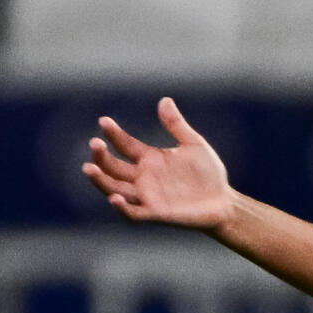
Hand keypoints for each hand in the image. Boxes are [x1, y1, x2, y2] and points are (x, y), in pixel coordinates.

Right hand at [82, 97, 237, 230]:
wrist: (224, 201)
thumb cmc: (208, 174)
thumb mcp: (194, 145)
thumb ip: (177, 125)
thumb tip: (165, 100)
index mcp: (150, 158)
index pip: (125, 145)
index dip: (114, 134)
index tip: (104, 121)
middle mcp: (143, 177)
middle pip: (114, 167)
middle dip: (101, 157)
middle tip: (95, 144)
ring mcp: (147, 196)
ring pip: (115, 189)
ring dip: (101, 180)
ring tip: (89, 169)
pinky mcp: (156, 213)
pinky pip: (133, 213)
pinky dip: (122, 208)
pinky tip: (114, 198)